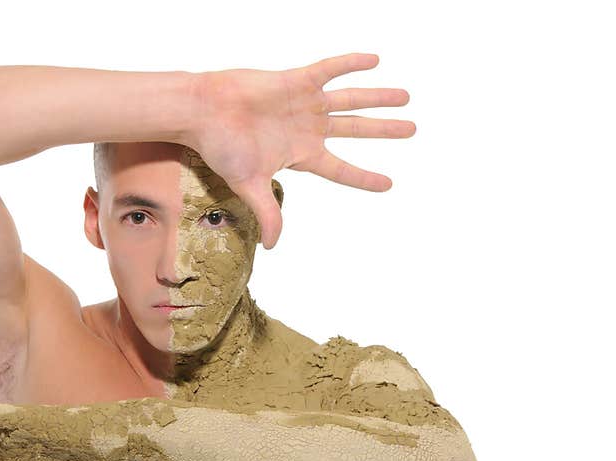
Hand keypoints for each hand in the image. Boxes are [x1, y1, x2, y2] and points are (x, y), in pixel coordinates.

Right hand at [187, 53, 415, 248]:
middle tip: (411, 130)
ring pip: (350, 100)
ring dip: (377, 98)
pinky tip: (375, 59)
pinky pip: (329, 70)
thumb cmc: (222, 148)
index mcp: (301, 155)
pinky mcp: (296, 81)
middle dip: (383, 130)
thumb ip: (267, 213)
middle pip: (354, 130)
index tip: (388, 184)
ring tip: (405, 97)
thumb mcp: (249, 186)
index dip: (365, 177)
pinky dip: (351, 64)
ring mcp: (304, 104)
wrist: (204, 111)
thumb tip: (272, 246)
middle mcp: (307, 129)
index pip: (341, 169)